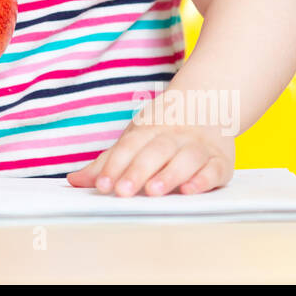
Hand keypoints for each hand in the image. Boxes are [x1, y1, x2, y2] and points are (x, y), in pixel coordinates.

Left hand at [67, 115, 234, 195]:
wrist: (210, 104)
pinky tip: (190, 190)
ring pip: (185, 159)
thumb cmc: (164, 131)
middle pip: (155, 152)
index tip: (102, 186)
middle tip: (122, 191)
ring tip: (153, 192)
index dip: (114, 166)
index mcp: (149, 129)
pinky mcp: (221, 160)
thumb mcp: (134, 140)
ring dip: (169, 175)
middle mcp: (174, 136)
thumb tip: (74, 181)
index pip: (129, 147)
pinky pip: (214, 168)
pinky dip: (203, 179)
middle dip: (138, 171)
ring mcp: (198, 147)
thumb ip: (107, 163)